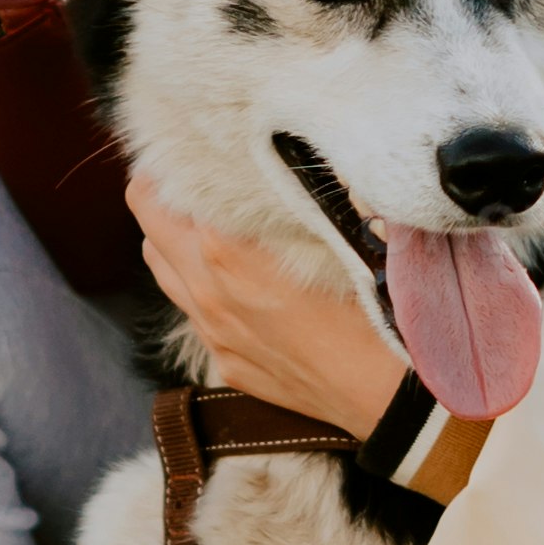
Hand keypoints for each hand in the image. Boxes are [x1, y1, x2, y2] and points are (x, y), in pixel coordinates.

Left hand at [124, 175, 413, 437]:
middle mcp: (207, 291)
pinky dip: (205, 287)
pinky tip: (246, 281)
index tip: (190, 149)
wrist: (394, 396)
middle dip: (166, 199)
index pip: (155, 193)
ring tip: (214, 226)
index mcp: (225, 251)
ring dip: (177, 243)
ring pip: (164, 271)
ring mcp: (214, 333)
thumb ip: (295, 194)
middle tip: (197, 178)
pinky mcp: (228, 364)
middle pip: (149, 226)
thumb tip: (280, 158)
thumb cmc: (379, 305)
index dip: (168, 165)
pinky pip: (197, 313)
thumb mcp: (338, 229)